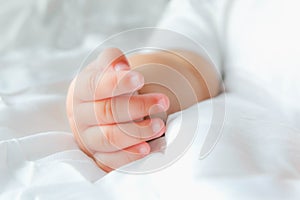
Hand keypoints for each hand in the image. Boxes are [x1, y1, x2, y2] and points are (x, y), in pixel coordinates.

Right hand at [66, 48, 169, 171]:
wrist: (100, 107)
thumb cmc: (107, 85)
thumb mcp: (107, 67)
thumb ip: (113, 61)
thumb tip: (121, 68)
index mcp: (80, 91)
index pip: (94, 86)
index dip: (117, 83)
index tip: (140, 79)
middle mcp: (80, 116)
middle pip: (105, 113)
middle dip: (136, 107)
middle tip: (162, 102)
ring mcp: (88, 138)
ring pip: (108, 139)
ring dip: (137, 133)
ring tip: (160, 126)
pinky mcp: (98, 156)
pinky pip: (112, 161)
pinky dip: (132, 156)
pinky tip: (150, 148)